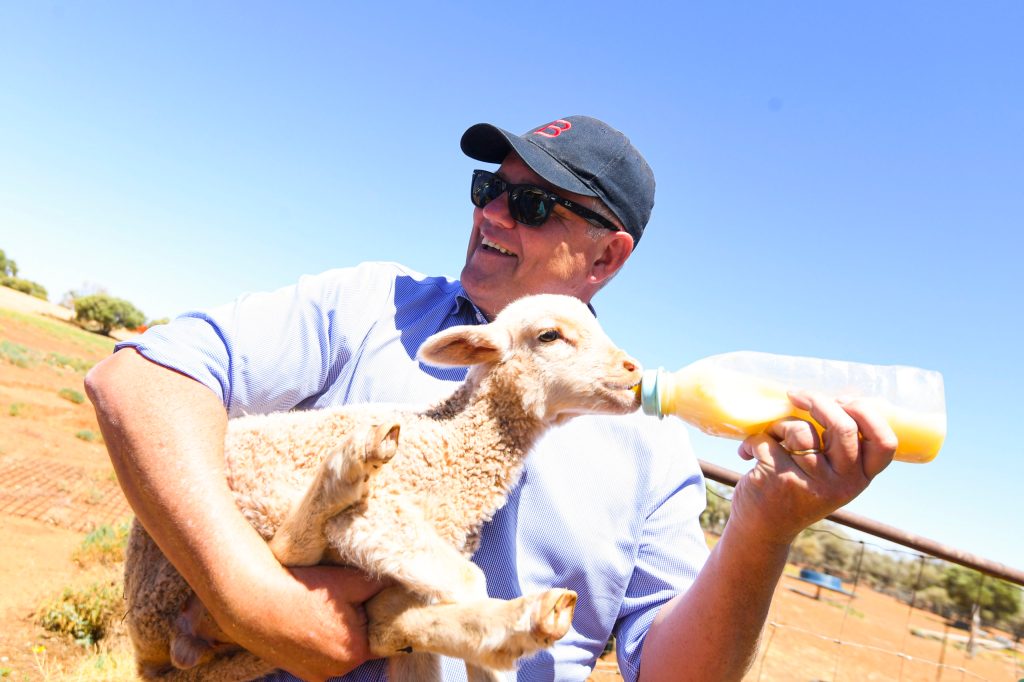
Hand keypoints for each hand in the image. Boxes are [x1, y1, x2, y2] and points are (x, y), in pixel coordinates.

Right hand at [215, 564, 387, 680]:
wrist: (252, 601)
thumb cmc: (303, 590)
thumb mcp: (348, 581)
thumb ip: (379, 585)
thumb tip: (402, 583)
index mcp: (356, 652)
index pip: (382, 634)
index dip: (378, 613)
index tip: (370, 597)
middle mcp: (337, 670)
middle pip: (360, 643)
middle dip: (358, 622)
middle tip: (343, 598)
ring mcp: (315, 674)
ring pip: (339, 649)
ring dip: (337, 632)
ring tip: (321, 608)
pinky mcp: (297, 670)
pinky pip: (319, 655)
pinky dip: (318, 640)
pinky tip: (308, 619)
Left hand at [728, 390, 896, 546]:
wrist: (762, 530)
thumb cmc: (795, 489)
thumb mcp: (828, 474)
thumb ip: (838, 446)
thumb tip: (836, 396)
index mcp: (859, 479)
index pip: (884, 443)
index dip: (866, 413)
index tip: (841, 400)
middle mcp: (841, 484)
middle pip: (842, 426)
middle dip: (817, 401)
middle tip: (795, 395)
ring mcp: (811, 484)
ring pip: (799, 431)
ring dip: (778, 426)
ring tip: (771, 439)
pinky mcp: (779, 480)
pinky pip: (767, 440)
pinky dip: (753, 440)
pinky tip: (748, 453)